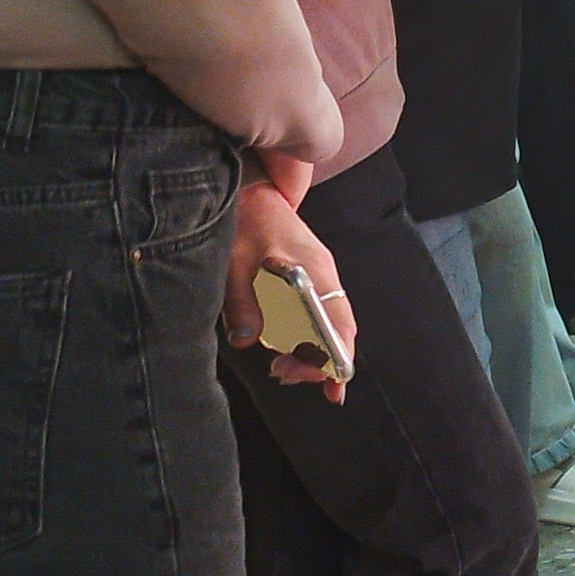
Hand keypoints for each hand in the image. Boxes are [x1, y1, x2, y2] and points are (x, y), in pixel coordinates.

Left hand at [225, 184, 355, 393]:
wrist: (248, 188)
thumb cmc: (243, 220)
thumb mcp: (233, 262)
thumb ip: (242, 301)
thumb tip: (246, 340)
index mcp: (315, 271)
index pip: (340, 325)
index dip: (338, 359)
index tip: (330, 387)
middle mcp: (324, 276)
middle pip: (338, 331)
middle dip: (317, 362)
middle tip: (281, 375)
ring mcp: (318, 276)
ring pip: (327, 325)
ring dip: (309, 351)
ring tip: (279, 368)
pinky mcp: (306, 277)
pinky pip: (316, 314)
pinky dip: (306, 337)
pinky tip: (285, 350)